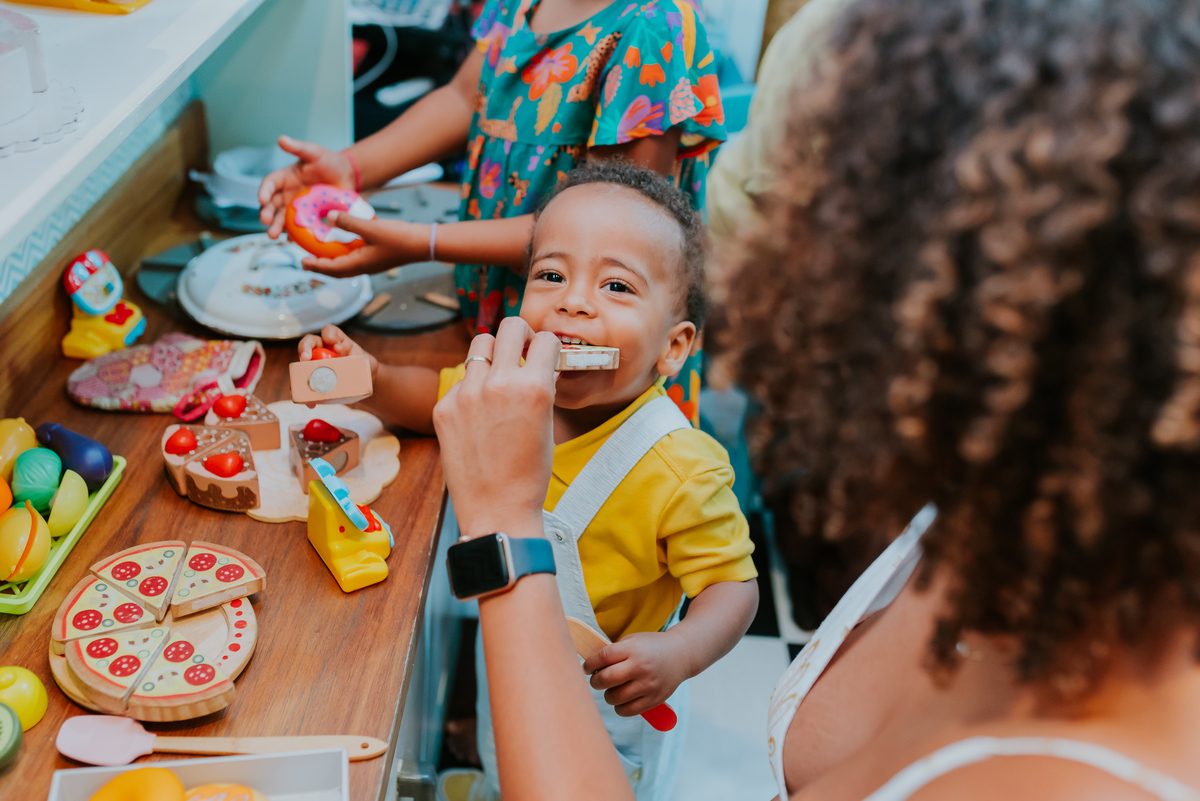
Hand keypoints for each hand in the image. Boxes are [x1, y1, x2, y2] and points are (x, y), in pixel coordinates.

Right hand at [258, 135, 355, 238]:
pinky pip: (298, 228)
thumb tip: (281, 138)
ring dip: (276, 227)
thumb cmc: (328, 161)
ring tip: (273, 236)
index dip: (264, 191)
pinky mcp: (307, 218)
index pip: (269, 184)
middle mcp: (286, 194)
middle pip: (271, 205)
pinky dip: (295, 235)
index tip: (262, 199)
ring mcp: (296, 208)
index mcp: (284, 178)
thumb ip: (298, 148)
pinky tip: (293, 241)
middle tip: (265, 221)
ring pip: (281, 219)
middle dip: (266, 213)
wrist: (346, 176)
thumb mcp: (314, 153)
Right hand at [297, 325, 378, 406]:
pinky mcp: (314, 380)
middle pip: (308, 343)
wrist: (363, 383)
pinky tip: (310, 403)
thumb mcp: (367, 363)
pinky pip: (304, 386)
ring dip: (298, 374)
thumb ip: (363, 363)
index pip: (329, 331)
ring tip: (302, 384)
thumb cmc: (364, 368)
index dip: (330, 335)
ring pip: (301, 365)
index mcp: (337, 341)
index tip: (337, 347)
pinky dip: (305, 395)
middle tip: (305, 359)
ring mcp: (316, 364)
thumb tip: (354, 371)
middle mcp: (323, 350)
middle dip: (304, 349)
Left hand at [300, 214, 431, 277]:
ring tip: (322, 254)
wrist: (424, 244)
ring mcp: (372, 264)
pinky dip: (345, 256)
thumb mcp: (371, 228)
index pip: (331, 268)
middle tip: (306, 262)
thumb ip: (348, 222)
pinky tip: (344, 245)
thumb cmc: (399, 238)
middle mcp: (364, 267)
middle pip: (337, 271)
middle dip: (321, 267)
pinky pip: (356, 260)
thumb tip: (328, 216)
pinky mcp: (379, 258)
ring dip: (332, 263)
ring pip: (346, 267)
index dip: (315, 266)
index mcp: (360, 264)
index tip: (301, 262)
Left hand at [433, 317, 561, 539]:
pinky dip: (471, 389)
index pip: (544, 339)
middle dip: (521, 335)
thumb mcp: (546, 424)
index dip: (547, 347)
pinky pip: (460, 381)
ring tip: (497, 376)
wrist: (497, 511)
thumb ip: (539, 388)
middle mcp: (499, 383)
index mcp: (534, 387)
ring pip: (480, 346)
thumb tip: (535, 364)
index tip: (544, 355)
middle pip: (510, 327)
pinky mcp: (443, 407)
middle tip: (521, 350)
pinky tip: (477, 415)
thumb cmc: (530, 474)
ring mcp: (467, 393)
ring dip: (493, 354)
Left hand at [583, 630, 690, 716]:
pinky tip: (621, 699)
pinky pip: (628, 710)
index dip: (589, 664)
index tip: (586, 668)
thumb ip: (614, 653)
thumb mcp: (633, 641)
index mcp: (633, 649)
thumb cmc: (651, 647)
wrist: (681, 655)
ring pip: (615, 698)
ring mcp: (648, 685)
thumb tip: (590, 668)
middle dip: (595, 681)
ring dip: (608, 695)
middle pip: (606, 679)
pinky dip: (619, 707)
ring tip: (612, 689)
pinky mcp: (654, 699)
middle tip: (596, 680)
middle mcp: (640, 667)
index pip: (603, 658)